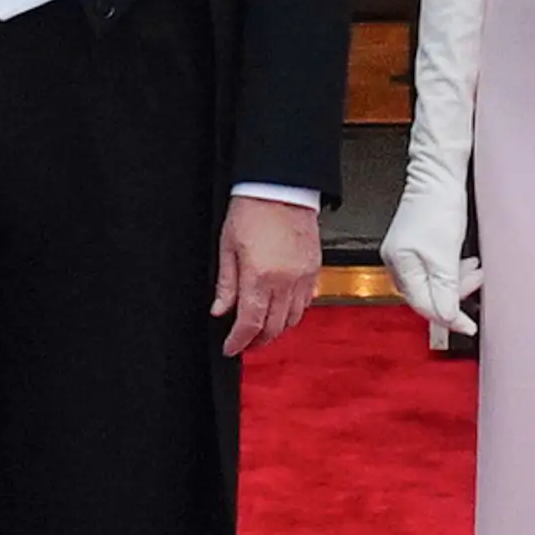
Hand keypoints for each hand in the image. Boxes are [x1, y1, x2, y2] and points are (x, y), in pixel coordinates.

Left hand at [211, 195, 322, 358]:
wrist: (280, 187)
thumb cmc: (252, 210)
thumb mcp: (227, 247)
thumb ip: (226, 284)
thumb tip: (220, 310)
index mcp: (260, 276)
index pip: (250, 323)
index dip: (239, 341)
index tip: (231, 348)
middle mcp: (285, 280)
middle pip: (273, 327)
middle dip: (257, 341)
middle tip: (244, 343)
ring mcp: (303, 276)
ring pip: (292, 318)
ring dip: (276, 329)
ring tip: (261, 329)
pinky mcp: (314, 269)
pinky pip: (306, 302)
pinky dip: (293, 313)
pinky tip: (281, 310)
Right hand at [379, 184, 478, 343]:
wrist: (439, 175)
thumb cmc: (438, 206)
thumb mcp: (445, 254)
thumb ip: (445, 289)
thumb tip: (446, 318)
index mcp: (400, 266)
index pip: (424, 305)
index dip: (449, 318)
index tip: (469, 326)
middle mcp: (398, 263)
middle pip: (428, 296)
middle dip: (456, 294)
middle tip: (477, 283)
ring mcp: (406, 255)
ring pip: (434, 283)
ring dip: (457, 281)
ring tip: (476, 270)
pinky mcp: (417, 247)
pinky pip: (435, 270)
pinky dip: (452, 270)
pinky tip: (464, 262)